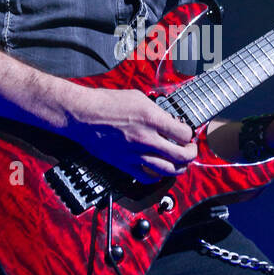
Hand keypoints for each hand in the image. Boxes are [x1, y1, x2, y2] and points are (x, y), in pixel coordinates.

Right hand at [66, 86, 197, 180]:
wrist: (82, 115)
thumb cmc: (105, 102)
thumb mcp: (138, 98)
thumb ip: (156, 111)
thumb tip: (168, 120)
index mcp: (152, 119)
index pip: (184, 134)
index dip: (189, 135)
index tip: (187, 134)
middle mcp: (147, 139)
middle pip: (181, 155)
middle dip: (191, 153)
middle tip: (190, 150)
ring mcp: (136, 154)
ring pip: (168, 170)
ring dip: (179, 168)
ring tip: (180, 163)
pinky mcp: (124, 164)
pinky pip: (147, 177)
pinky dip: (157, 177)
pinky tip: (158, 172)